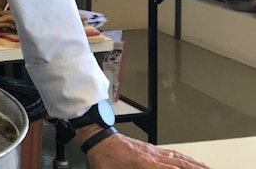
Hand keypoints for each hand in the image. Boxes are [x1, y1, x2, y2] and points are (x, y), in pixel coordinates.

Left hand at [78, 128, 213, 167]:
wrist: (96, 138)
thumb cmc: (102, 157)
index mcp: (144, 165)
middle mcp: (151, 156)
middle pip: (180, 164)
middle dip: (197, 168)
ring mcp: (151, 150)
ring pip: (178, 157)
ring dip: (194, 163)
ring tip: (207, 167)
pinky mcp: (148, 147)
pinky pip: (170, 152)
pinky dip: (183, 156)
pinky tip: (188, 159)